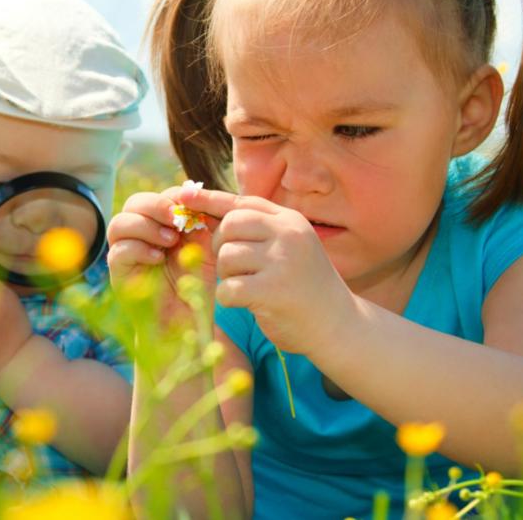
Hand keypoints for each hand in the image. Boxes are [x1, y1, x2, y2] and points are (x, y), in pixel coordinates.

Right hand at [107, 186, 217, 321]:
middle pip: (134, 203)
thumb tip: (197, 194)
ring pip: (119, 223)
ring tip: (170, 241)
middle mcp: (139, 236)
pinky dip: (139, 249)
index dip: (174, 197)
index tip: (195, 206)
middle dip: (156, 206)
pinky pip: (118, 251)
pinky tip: (159, 259)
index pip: (159, 196)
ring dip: (145, 226)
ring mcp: (125, 253)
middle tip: (177, 220)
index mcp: (160, 225)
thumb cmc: (197, 286)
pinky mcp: (118, 273)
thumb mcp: (206, 249)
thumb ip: (203, 222)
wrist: (186, 323)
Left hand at [176, 187, 355, 354]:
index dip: (209, 199)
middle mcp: (288, 235)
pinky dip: (229, 299)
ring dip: (228, 276)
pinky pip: (228, 288)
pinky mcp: (273, 290)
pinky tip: (247, 304)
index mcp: (290, 221)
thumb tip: (206, 210)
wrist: (339, 326)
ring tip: (248, 287)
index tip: (183, 195)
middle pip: (229, 226)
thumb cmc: (305, 287)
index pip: (242, 203)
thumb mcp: (289, 248)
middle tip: (235, 267)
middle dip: (221, 247)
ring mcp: (282, 261)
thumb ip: (259, 230)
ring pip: (226, 258)